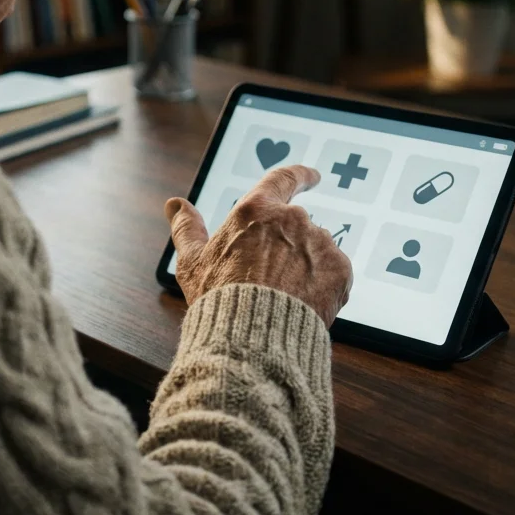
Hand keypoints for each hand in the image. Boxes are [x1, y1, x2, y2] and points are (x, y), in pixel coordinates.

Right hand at [164, 165, 353, 326]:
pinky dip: (322, 285)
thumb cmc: (221, 299)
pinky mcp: (339, 269)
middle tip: (272, 277)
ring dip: (305, 265)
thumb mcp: (193, 262)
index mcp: (256, 211)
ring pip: (316, 250)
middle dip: (288, 246)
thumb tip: (174, 204)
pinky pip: (334, 273)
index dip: (300, 175)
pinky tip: (303, 302)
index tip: (313, 176)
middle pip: (296, 225)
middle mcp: (291, 219)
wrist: (256, 339)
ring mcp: (319, 243)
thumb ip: (186, 227)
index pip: (284, 178)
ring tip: (284, 296)